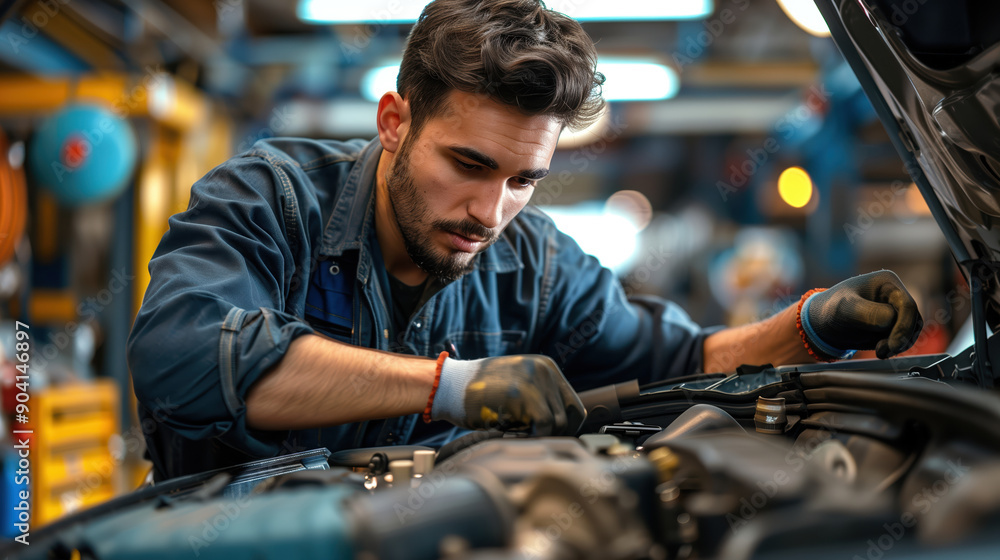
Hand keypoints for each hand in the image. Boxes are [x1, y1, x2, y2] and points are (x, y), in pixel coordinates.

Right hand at [430, 355, 585, 435]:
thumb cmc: (479, 393)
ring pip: (560, 422)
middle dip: (557, 433)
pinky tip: (518, 434)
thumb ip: (540, 397)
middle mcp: (545, 370)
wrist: (449, 386)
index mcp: (546, 366)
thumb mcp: (517, 385)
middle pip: (572, 414)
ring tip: (521, 433)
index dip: (567, 426)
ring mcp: (536, 380)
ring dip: (543, 435)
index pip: (574, 404)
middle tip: (535, 439)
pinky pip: (546, 424)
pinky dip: (536, 436)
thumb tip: (562, 426)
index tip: (552, 438)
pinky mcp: (524, 393)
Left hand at [802, 270, 922, 358]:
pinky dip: (895, 348)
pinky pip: (904, 339)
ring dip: (899, 345)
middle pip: (913, 319)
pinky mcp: (893, 325)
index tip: (892, 345)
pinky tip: (881, 351)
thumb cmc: (831, 310)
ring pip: (911, 331)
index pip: (907, 305)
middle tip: (882, 352)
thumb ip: (866, 313)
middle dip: (901, 338)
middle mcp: (895, 294)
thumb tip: (890, 319)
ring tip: (880, 352)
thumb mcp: (844, 309)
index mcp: (887, 282)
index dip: (904, 327)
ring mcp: (896, 310)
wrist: (822, 323)